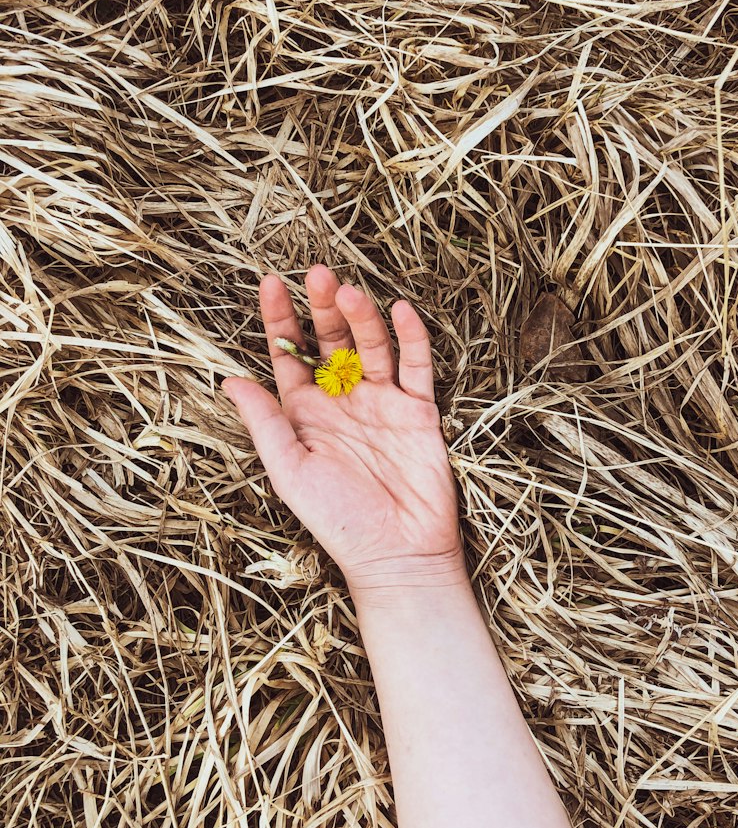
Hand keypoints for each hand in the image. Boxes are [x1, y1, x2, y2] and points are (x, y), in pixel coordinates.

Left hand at [221, 266, 466, 594]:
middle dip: (323, 306)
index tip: (271, 284)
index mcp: (306, 412)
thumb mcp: (288, 470)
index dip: (281, 319)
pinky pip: (416, 366)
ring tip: (349, 293)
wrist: (397, 554)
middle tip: (317, 273)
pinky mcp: (419, 411)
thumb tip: (228, 380)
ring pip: (371, 345)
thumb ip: (265, 423)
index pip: (290, 355)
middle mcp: (343, 400)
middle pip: (332, 339)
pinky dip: (411, 338)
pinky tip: (400, 311)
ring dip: (361, 317)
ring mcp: (383, 402)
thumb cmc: (337, 520)